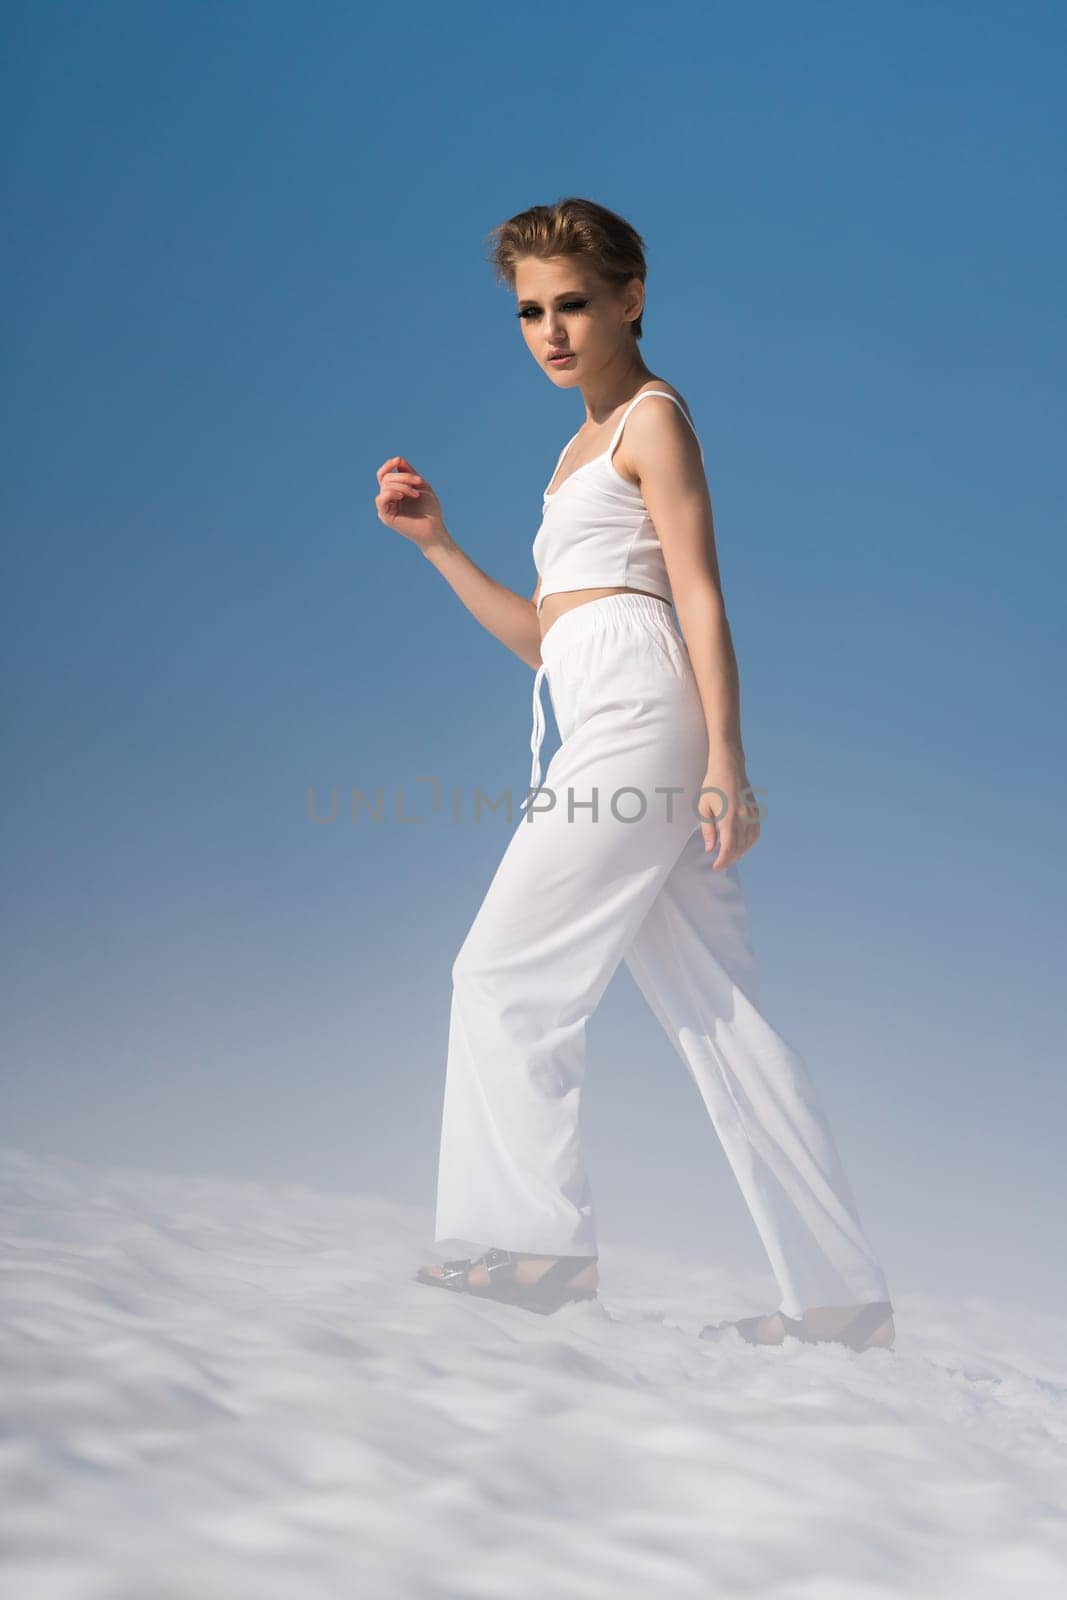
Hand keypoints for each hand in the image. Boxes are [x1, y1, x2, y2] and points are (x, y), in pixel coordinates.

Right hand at [374, 455, 447, 550]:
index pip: (385, 475)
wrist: (434, 528)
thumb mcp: (420, 485)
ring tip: (416, 494)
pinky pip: (381, 499)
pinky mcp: (385, 516)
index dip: (389, 465)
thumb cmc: (430, 509)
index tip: (398, 460)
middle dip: (404, 476)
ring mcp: (385, 508)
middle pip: (386, 478)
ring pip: (385, 486)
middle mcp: (388, 499)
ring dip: (402, 485)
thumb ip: (408, 472)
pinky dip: (391, 493)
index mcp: (395, 492)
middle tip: (419, 482)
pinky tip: (402, 496)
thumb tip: (397, 459)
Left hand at [697, 751, 761, 869]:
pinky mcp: (756, 812)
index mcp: (729, 817)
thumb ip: (708, 830)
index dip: (724, 860)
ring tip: (730, 856)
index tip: (717, 867)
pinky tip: (742, 846)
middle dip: (730, 859)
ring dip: (740, 852)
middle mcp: (743, 818)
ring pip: (750, 842)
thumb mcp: (703, 807)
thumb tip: (710, 848)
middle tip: (720, 864)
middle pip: (740, 847)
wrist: (729, 768)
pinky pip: (755, 833)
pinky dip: (749, 843)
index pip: (729, 847)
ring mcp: (752, 815)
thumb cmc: (713, 786)